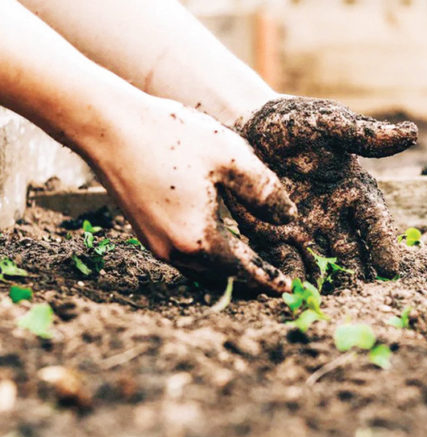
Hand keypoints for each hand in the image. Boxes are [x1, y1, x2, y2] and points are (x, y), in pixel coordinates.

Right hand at [87, 96, 296, 292]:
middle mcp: (174, 251)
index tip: (288, 289)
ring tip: (253, 264)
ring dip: (227, 268)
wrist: (107, 126)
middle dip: (250, 278)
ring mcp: (155, 243)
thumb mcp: (231, 157)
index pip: (244, 269)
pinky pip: (185, 254)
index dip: (268, 278)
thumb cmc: (171, 137)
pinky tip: (220, 242)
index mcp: (199, 239)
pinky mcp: (144, 231)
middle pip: (222, 275)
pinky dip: (208, 255)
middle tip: (275, 280)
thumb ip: (265, 191)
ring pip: (202, 268)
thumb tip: (288, 217)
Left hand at [226, 96, 417, 280]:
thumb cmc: (293, 122)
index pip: (375, 223)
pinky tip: (294, 292)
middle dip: (358, 275)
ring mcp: (305, 231)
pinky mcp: (274, 238)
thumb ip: (364, 134)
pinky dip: (291, 277)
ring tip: (330, 302)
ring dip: (327, 283)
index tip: (390, 269)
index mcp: (354, 192)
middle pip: (352, 252)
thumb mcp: (328, 123)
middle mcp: (334, 217)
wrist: (244, 127)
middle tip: (363, 297)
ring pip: (322, 264)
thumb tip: (412, 133)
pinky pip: (286, 262)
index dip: (383, 245)